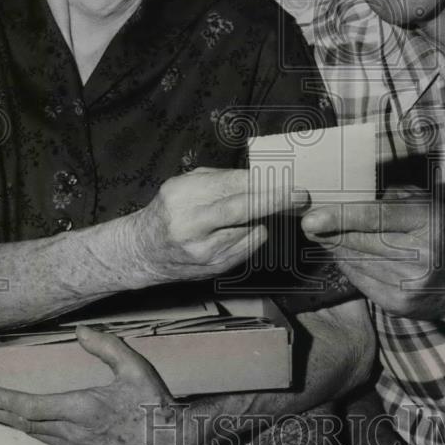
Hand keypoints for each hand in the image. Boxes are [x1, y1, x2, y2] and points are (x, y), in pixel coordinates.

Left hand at [0, 326, 202, 444]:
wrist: (169, 444)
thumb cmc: (152, 403)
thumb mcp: (134, 368)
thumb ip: (107, 347)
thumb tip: (80, 331)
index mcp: (81, 409)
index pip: (32, 406)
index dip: (5, 401)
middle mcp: (73, 433)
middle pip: (27, 424)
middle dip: (0, 414)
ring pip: (38, 435)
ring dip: (16, 424)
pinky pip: (52, 443)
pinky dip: (36, 432)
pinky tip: (34, 427)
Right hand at [133, 167, 304, 284]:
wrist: (144, 252)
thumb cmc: (170, 210)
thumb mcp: (186, 185)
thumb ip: (221, 180)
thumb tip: (261, 177)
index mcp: (182, 196)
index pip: (230, 186)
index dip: (262, 183)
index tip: (288, 179)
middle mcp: (191, 225)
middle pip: (241, 210)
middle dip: (274, 201)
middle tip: (301, 196)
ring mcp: (203, 251)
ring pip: (251, 230)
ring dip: (265, 218)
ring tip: (268, 209)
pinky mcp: (215, 268)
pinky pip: (249, 248)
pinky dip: (255, 235)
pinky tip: (247, 228)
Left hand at [300, 188, 444, 320]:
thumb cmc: (443, 233)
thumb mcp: (428, 204)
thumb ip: (393, 197)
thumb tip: (349, 196)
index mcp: (429, 222)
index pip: (377, 217)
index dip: (340, 217)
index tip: (311, 218)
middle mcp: (421, 255)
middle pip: (360, 242)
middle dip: (329, 233)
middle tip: (308, 223)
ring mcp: (409, 284)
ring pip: (356, 263)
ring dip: (336, 249)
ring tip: (323, 236)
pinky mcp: (399, 305)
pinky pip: (360, 281)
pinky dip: (349, 267)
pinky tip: (346, 256)